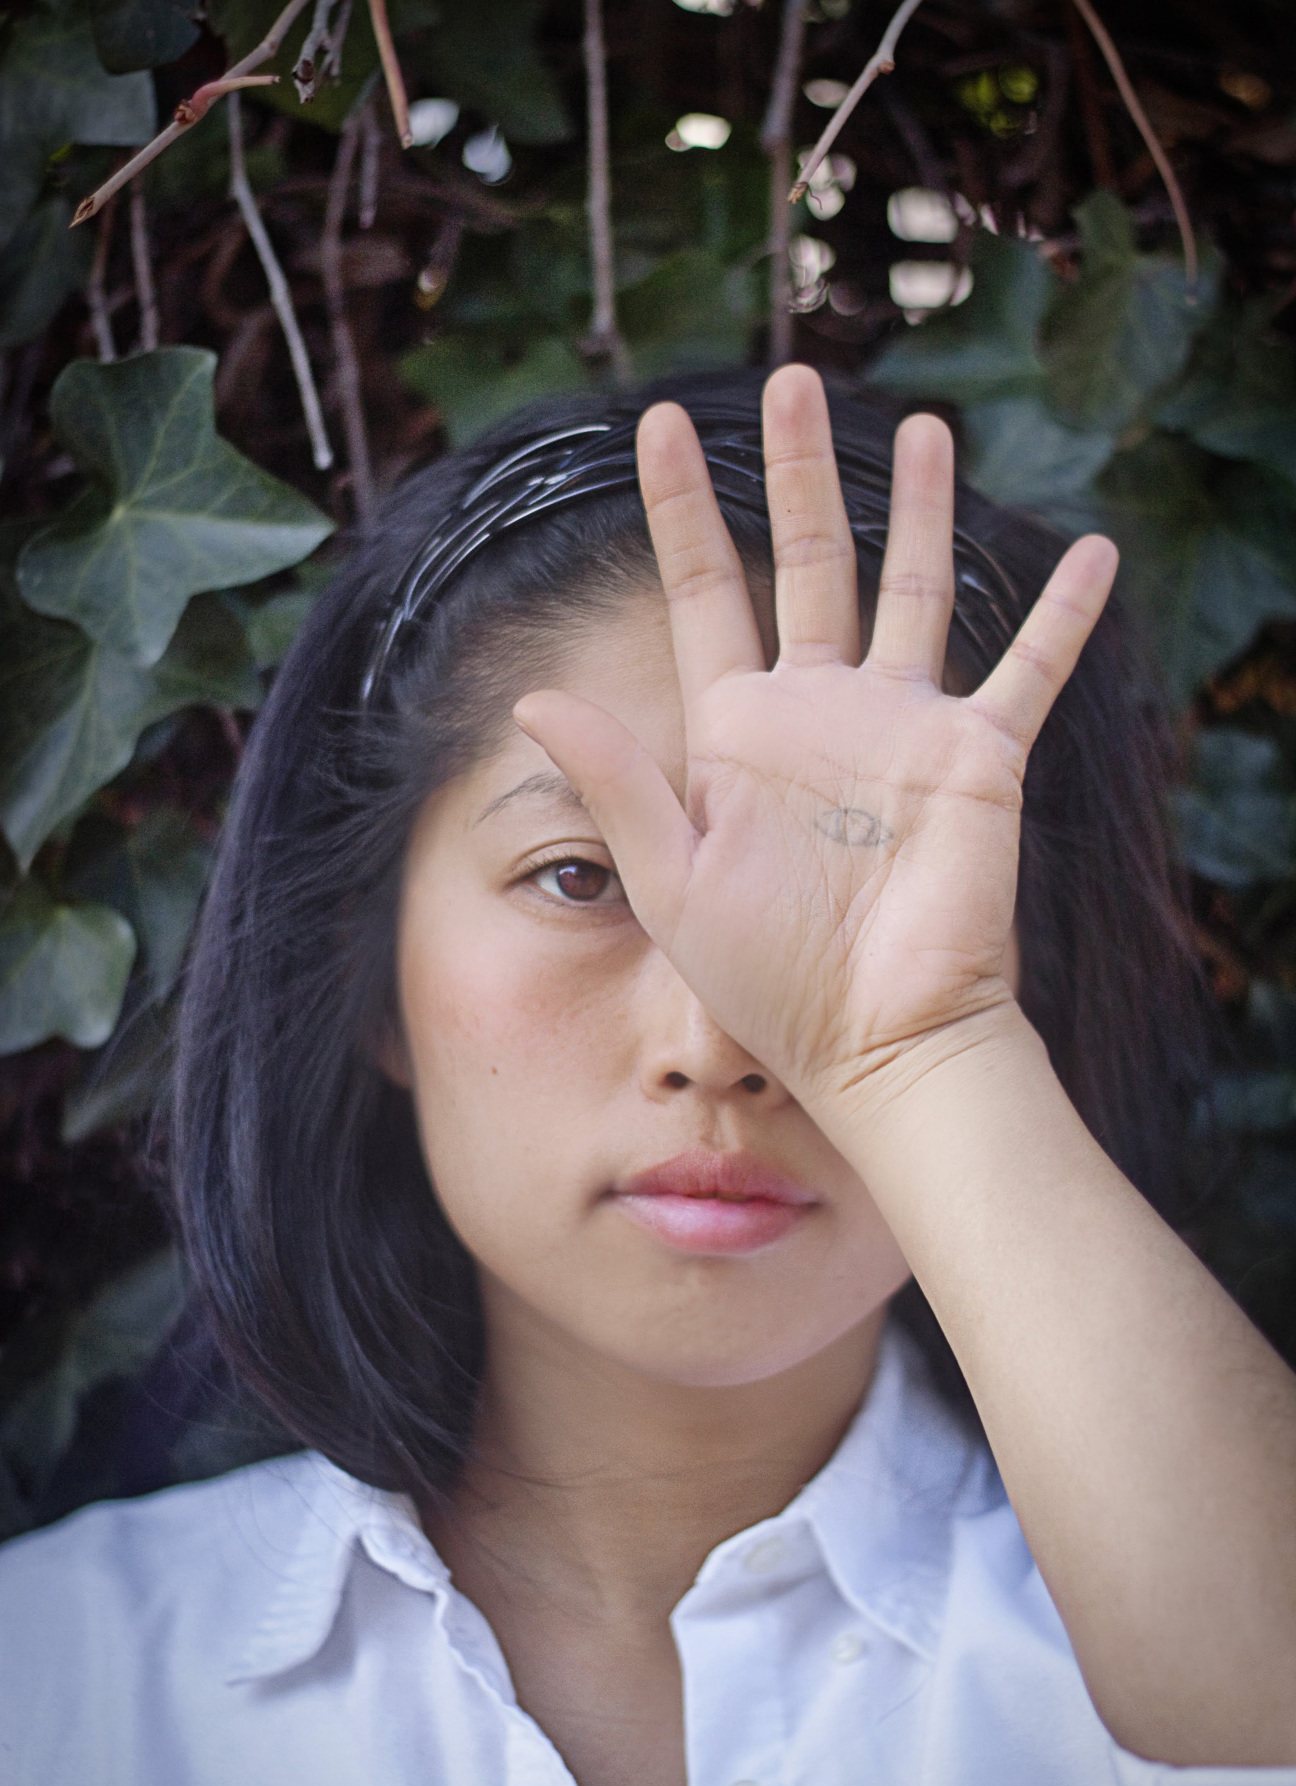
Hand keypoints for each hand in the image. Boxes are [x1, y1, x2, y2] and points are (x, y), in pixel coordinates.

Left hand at [512, 366, 1117, 1116]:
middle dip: (798, 470)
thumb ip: (615, 781)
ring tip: (924, 426)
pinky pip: (1028, 668)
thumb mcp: (673, 877)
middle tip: (797, 379)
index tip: (657, 420)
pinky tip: (1091, 549)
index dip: (680, 504)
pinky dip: (1060, 614)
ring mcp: (902, 726)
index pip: (704, 588)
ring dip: (920, 508)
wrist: (877, 1037)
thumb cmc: (766, 975)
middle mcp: (820, 709)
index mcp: (737, 728)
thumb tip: (531, 695)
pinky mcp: (979, 757)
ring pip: (913, 586)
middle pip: (808, 559)